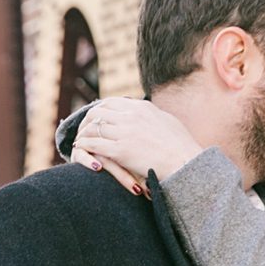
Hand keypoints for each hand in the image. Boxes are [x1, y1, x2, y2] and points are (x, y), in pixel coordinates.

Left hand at [68, 98, 202, 197]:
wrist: (185, 163)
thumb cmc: (181, 146)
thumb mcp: (167, 121)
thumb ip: (153, 115)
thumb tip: (149, 111)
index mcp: (142, 107)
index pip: (111, 102)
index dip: (99, 110)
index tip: (95, 118)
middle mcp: (131, 116)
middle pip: (98, 112)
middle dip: (87, 121)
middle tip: (83, 129)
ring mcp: (125, 132)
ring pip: (93, 127)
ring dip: (83, 133)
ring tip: (80, 140)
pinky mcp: (120, 150)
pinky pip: (94, 144)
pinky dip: (84, 145)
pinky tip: (80, 149)